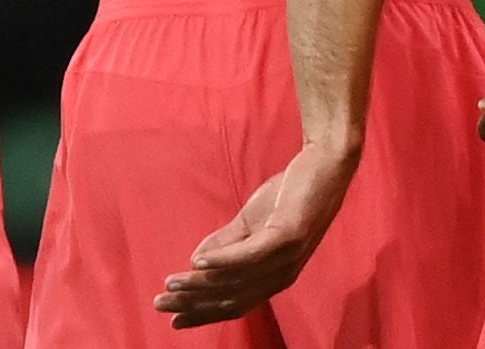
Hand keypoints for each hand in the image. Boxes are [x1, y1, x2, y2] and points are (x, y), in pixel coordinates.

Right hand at [153, 137, 358, 327]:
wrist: (324, 165)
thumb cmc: (289, 195)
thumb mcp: (250, 222)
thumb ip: (225, 243)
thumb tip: (194, 261)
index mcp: (273, 277)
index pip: (233, 304)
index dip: (202, 314)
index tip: (173, 319)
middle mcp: (281, 275)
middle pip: (231, 298)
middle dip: (193, 305)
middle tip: (160, 305)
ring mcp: (286, 258)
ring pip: (236, 280)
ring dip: (200, 284)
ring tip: (172, 284)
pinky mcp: (288, 236)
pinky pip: (250, 255)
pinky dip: (222, 260)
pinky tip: (198, 261)